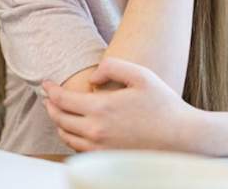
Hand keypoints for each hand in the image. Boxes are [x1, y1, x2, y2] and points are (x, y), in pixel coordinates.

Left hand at [42, 57, 198, 151]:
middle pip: (59, 119)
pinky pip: (79, 149)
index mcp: (101, 109)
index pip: (62, 100)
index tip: (46, 83)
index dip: (50, 90)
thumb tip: (91, 78)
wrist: (182, 137)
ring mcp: (101, 148)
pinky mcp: (107, 159)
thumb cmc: (163, 103)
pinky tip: (76, 129)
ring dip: (59, 123)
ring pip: (67, 137)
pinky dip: (71, 138)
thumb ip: (112, 67)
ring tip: (59, 112)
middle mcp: (96, 131)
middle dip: (50, 106)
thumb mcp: (140, 75)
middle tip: (49, 97)